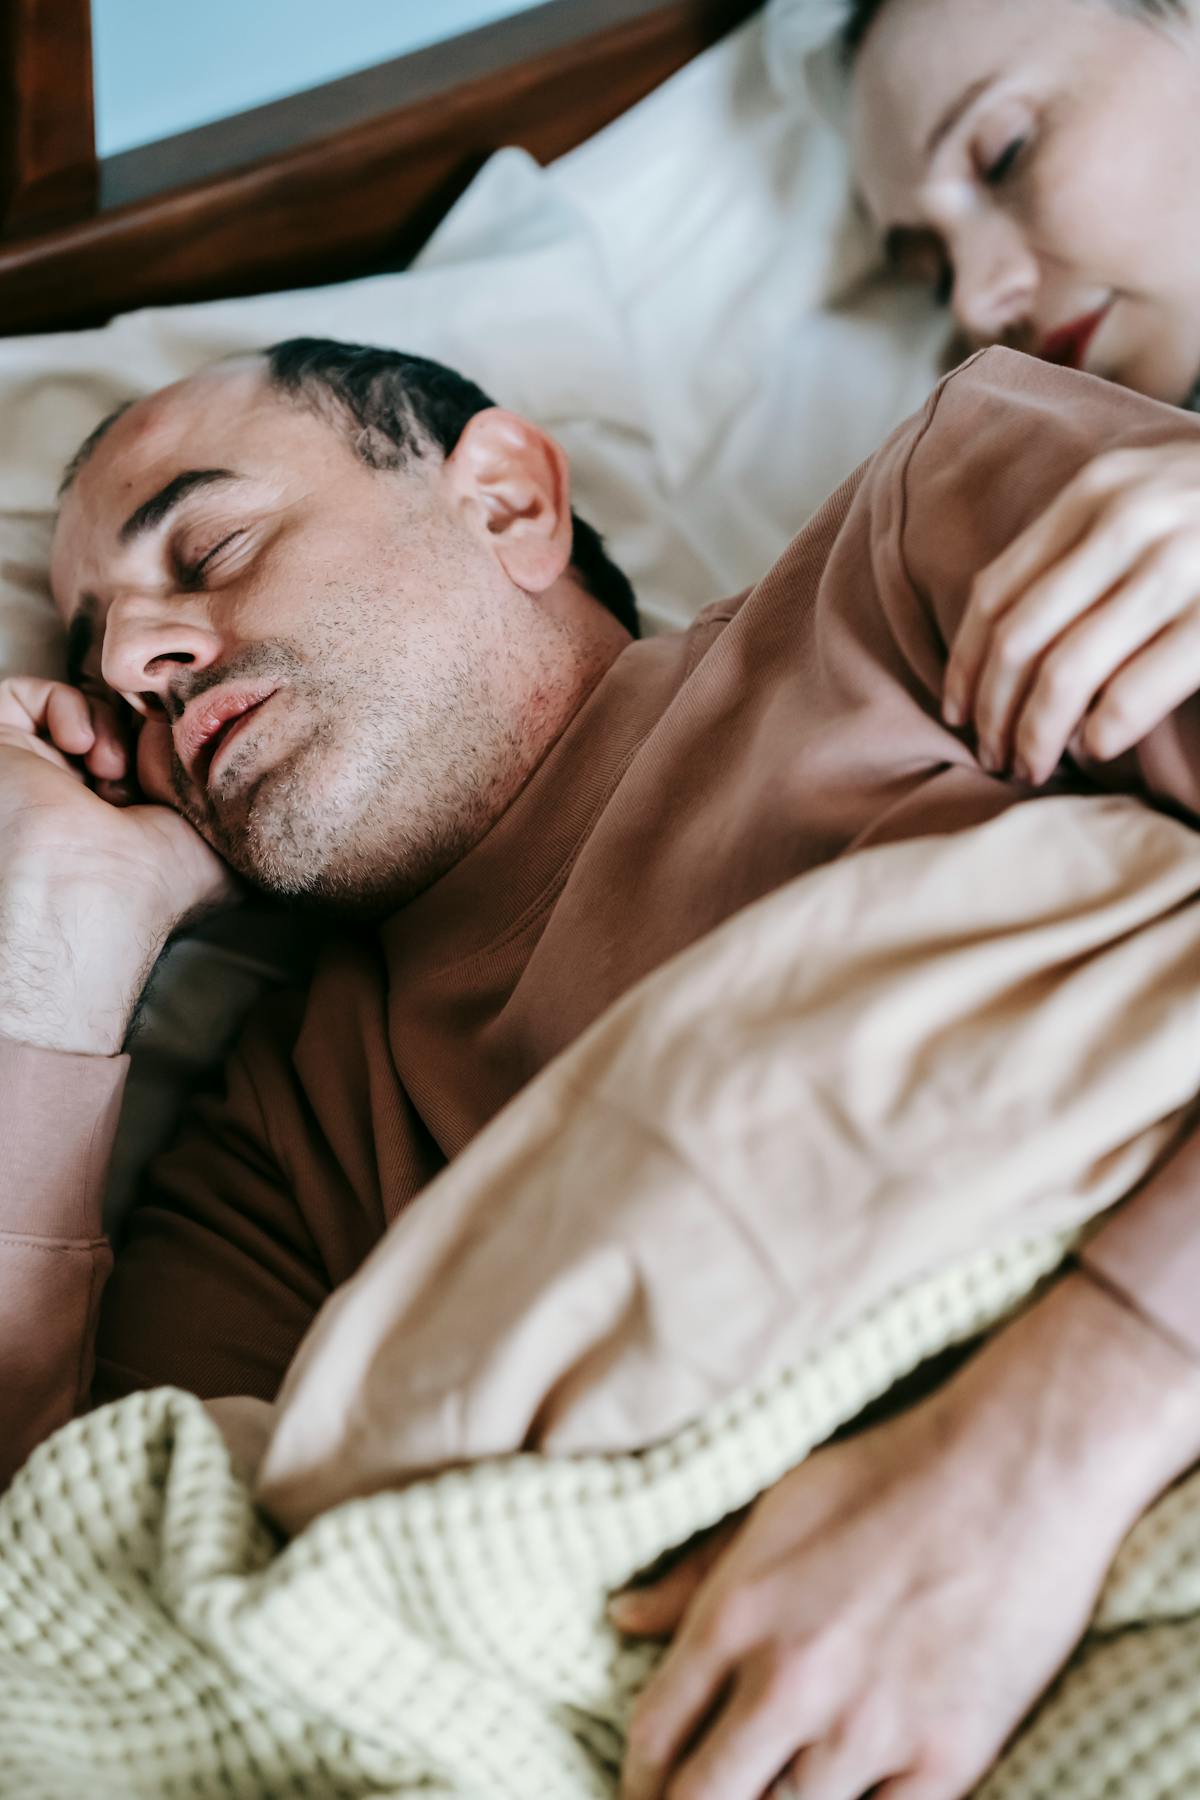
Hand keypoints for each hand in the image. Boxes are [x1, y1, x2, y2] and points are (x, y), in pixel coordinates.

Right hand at [0, 676, 236, 1053]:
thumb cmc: (160, 883)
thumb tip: (231, 748)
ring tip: (114, 766)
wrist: (91, 893)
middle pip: (119, 721)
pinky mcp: (1, 750)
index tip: (189, 749)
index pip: (151, 749)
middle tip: (149, 759)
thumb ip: (228, 790)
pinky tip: (82, 746)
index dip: (173, 737)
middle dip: (141, 727)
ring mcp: (39, 774)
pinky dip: (62, 705)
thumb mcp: (220, 837)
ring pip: (79, 706)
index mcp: (129, 818)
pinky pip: (25, 696)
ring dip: (106, 722)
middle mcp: (82, 796)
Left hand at [613, 1274, 1199, 1799]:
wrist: (1016, 1470)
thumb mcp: (776, 1506)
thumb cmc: (891, 1476)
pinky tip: (850, 1799)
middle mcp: (789, 1681)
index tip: (646, 1791)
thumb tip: (624, 1618)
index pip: (654, 1737)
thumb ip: (696, 1574)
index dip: (639, 1781)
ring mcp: (868, 1727)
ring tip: (774, 1796)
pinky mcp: (945, 1758)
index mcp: (737, 1615)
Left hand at [943, 441, 1199, 784]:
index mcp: (1098, 490)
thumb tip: (995, 649)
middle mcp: (1131, 520)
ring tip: (1036, 766)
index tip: (959, 714)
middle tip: (994, 757)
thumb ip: (1082, 549)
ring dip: (1037, 737)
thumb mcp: (1148, 501)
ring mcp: (1180, 566)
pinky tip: (1097, 748)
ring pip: (1064, 675)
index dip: (966, 666)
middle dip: (995, 713)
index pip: (997, 594)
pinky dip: (1100, 733)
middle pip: (1020, 641)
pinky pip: (1129, 695)